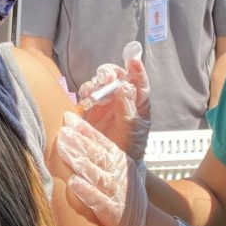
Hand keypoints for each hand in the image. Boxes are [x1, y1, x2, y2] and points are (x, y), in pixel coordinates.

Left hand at [57, 112, 147, 225]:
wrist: (143, 222)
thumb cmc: (123, 190)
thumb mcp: (116, 167)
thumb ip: (98, 151)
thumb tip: (73, 133)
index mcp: (119, 159)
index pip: (101, 141)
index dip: (85, 130)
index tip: (68, 118)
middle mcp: (118, 173)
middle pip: (97, 155)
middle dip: (79, 142)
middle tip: (61, 131)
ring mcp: (116, 192)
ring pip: (96, 174)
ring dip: (80, 162)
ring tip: (64, 151)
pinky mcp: (113, 212)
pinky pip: (98, 201)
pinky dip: (86, 192)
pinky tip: (73, 183)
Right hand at [78, 41, 150, 161]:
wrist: (114, 165)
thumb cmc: (130, 147)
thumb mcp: (132, 128)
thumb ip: (128, 106)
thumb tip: (124, 86)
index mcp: (138, 102)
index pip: (139, 81)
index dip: (136, 69)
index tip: (133, 60)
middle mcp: (122, 98)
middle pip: (117, 77)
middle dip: (112, 73)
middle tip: (107, 77)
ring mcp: (106, 102)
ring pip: (102, 83)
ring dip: (98, 82)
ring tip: (95, 89)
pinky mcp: (92, 109)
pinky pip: (89, 94)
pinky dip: (87, 91)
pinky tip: (87, 95)